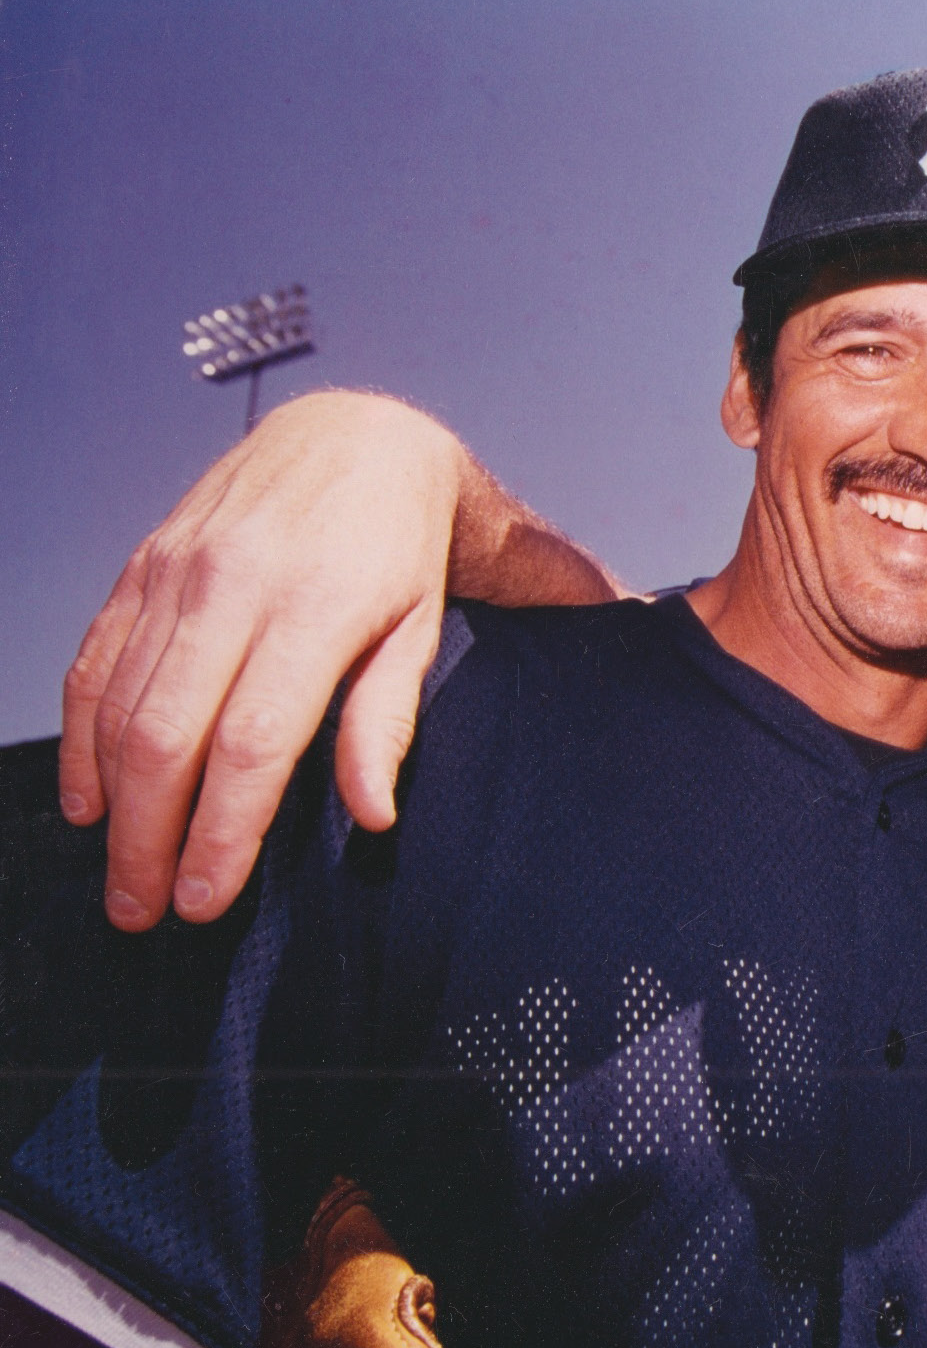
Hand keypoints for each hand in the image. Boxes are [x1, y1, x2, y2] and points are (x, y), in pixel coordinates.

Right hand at [60, 392, 466, 931]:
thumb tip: (373, 814)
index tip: (206, 900)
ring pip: (120, 705)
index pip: (250, 743)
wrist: (360, 436)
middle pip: (167, 736)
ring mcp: (178, 571)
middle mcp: (234, 587)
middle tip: (144, 911)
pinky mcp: (144, 564)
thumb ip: (389, 720)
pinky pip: (96, 660)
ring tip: (118, 875)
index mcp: (315, 607)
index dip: (219, 830)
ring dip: (110, 803)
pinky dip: (80, 734)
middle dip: (147, 838)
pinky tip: (86, 797)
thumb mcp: (425, 628)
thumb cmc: (404, 547)